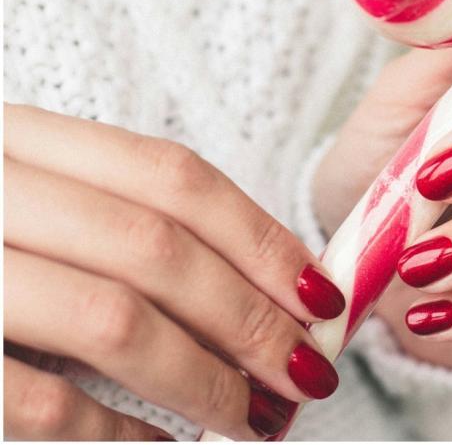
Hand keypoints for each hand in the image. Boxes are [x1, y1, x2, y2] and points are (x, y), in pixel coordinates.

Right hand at [4, 105, 345, 439]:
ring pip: (111, 320)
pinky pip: (40, 401)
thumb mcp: (33, 200)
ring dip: (205, 379)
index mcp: (18, 139)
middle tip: (307, 372)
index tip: (319, 294)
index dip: (261, 238)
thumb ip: (123, 225)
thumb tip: (266, 285)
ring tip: (257, 417)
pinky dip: (118, 432)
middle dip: (251, 318)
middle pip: (157, 248)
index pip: (174, 178)